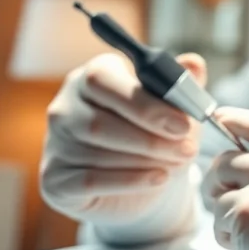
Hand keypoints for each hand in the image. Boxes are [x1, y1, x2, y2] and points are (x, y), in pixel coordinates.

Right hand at [41, 52, 206, 228]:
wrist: (141, 185)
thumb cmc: (156, 135)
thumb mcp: (175, 109)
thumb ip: (183, 85)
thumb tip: (193, 63)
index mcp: (92, 76)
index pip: (103, 78)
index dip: (144, 103)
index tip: (183, 124)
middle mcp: (65, 106)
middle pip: (99, 121)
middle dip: (150, 137)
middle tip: (188, 149)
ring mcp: (55, 143)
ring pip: (97, 152)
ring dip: (145, 159)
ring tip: (178, 163)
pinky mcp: (55, 179)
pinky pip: (91, 180)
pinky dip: (131, 180)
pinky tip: (159, 179)